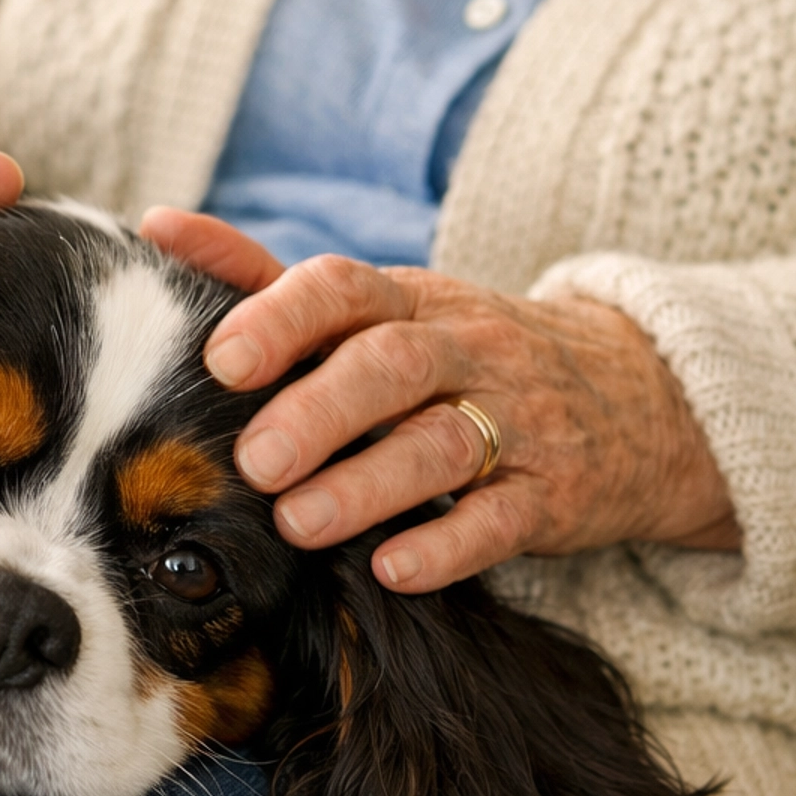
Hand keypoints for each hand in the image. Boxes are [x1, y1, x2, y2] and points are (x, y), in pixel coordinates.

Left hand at [140, 208, 739, 593]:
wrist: (639, 398)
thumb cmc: (467, 355)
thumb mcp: (386, 307)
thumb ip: (269, 281)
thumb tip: (156, 227)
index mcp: (410, 302)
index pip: (346, 288)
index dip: (282, 318)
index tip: (222, 360)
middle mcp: (465, 350)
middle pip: (392, 365)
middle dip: (318, 412)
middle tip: (252, 462)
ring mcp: (517, 421)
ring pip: (443, 445)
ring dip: (366, 485)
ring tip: (299, 522)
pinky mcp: (553, 494)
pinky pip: (502, 519)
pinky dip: (446, 546)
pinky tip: (393, 569)